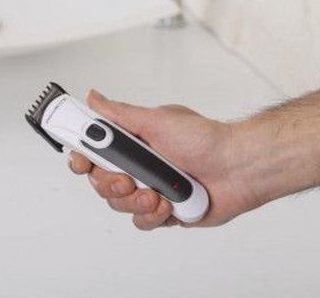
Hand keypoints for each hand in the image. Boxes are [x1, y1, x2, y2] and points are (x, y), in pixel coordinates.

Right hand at [69, 90, 258, 229]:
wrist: (238, 169)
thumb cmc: (205, 139)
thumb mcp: (157, 120)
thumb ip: (120, 114)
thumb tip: (94, 98)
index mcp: (132, 140)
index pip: (94, 148)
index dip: (82, 156)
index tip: (81, 160)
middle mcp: (137, 163)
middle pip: (100, 180)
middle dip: (111, 184)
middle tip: (128, 178)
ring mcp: (148, 187)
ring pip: (119, 204)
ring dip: (135, 201)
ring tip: (156, 194)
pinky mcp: (162, 211)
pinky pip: (141, 221)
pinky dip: (153, 216)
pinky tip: (168, 205)